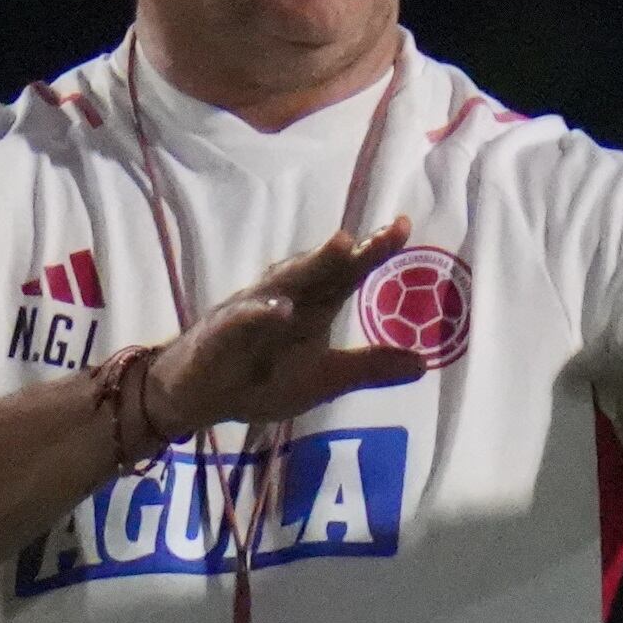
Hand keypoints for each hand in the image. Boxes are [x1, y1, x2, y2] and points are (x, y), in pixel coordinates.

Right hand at [141, 217, 430, 445]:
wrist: (198, 395)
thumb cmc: (261, 378)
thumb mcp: (325, 380)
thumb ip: (369, 369)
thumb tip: (424, 363)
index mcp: (313, 307)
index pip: (346, 274)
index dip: (374, 252)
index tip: (402, 226)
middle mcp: (285, 299)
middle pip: (320, 271)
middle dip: (347, 252)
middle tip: (380, 232)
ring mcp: (251, 314)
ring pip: (284, 284)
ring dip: (311, 265)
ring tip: (342, 246)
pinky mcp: (221, 336)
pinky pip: (241, 321)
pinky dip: (260, 313)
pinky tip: (281, 309)